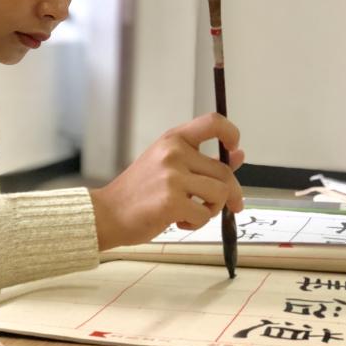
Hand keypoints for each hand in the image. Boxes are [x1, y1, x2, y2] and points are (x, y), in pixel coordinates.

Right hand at [89, 112, 244, 250]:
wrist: (107, 214)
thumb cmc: (138, 192)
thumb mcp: (167, 166)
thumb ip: (202, 160)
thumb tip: (238, 155)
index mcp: (172, 139)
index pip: (213, 122)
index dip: (231, 132)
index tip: (234, 148)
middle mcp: (174, 153)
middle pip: (224, 171)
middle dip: (230, 193)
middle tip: (229, 206)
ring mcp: (173, 176)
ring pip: (219, 194)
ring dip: (212, 209)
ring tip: (190, 212)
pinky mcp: (172, 201)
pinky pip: (205, 214)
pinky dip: (196, 223)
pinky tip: (178, 221)